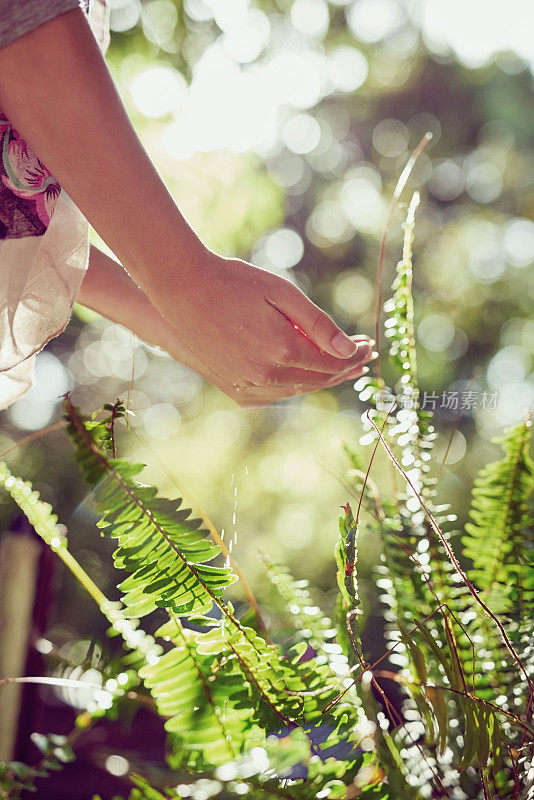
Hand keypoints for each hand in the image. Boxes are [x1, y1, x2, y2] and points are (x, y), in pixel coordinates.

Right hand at [145, 250, 374, 406]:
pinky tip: (300, 377)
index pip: (332, 363)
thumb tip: (349, 350)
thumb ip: (318, 324)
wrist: (183, 290)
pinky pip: (273, 396)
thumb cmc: (234, 283)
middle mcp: (267, 375)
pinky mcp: (233, 389)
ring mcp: (247, 386)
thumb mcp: (282, 292)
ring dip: (319, 379)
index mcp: (282, 350)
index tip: (368, 347)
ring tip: (337, 368)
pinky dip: (292, 387)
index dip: (353, 356)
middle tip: (360, 358)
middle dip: (342, 370)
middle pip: (317, 380)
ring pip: (296, 390)